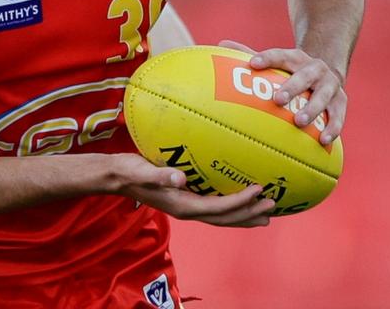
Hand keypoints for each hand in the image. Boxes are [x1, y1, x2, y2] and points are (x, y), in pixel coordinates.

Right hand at [134, 182, 275, 227]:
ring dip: (244, 216)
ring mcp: (187, 207)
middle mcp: (188, 211)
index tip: (258, 190)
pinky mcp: (185, 200)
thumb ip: (161, 175)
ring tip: (265, 214)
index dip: (239, 202)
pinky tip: (240, 201)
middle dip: (249, 214)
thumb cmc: (130, 171)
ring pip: (222, 217)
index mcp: (182, 205)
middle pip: (225, 218)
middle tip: (272, 206)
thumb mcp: (143, 171)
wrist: (116, 176)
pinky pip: (215, 209)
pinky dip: (232, 209)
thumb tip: (180, 178)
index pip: (218, 207)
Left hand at [220, 40, 346, 145]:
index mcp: (295, 58)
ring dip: (312, 109)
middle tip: (277, 100)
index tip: (253, 64)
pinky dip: (332, 127)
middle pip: (304, 76)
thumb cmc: (292, 70)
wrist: (328, 71)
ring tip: (299, 123)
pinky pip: (338, 116)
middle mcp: (315, 69)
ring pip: (322, 96)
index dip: (267, 58)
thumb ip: (249, 53)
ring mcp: (330, 85)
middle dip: (292, 87)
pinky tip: (323, 140)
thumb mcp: (276, 61)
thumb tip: (221, 45)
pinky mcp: (341, 102)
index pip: (280, 55)